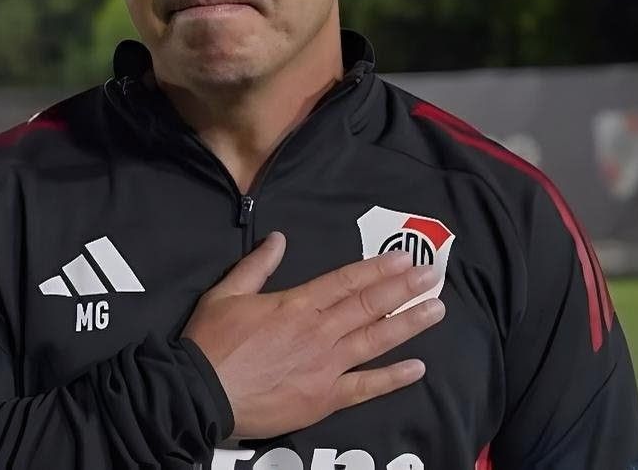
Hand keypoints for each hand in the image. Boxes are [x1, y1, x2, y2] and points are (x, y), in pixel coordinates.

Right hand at [181, 231, 444, 438]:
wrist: (200, 393)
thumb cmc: (211, 342)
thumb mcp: (227, 293)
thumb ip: (257, 265)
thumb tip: (279, 239)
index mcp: (297, 304)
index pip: (345, 281)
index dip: (377, 269)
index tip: (404, 259)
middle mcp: (319, 332)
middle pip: (369, 306)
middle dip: (404, 290)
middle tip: (434, 277)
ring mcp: (325, 367)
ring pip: (375, 340)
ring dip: (408, 324)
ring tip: (436, 310)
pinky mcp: (324, 399)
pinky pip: (365, 387)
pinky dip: (392, 378)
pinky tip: (417, 368)